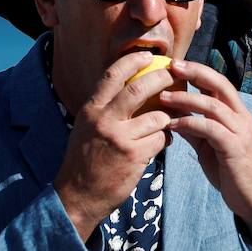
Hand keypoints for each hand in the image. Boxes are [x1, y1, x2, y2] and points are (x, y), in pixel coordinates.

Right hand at [54, 51, 173, 241]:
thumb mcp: (87, 127)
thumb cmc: (85, 159)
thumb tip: (129, 85)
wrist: (78, 196)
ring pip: (156, 117)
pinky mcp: (134, 156)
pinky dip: (165, 139)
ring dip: (165, 118)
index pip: (112, 74)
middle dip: (161, 78)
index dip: (133, 61)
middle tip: (174, 75)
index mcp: (91, 109)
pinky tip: (162, 142)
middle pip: (139, 89)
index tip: (148, 56)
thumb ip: (104, 108)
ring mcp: (120, 138)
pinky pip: (160, 139)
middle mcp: (104, 120)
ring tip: (165, 122)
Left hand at [163, 60, 251, 247]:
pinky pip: (210, 128)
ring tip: (163, 97)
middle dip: (196, 72)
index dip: (199, 70)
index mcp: (237, 113)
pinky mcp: (235, 148)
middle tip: (172, 66)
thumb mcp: (211, 146)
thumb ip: (196, 128)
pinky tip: (173, 124)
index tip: (176, 64)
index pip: (219, 83)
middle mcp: (242, 117)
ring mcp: (241, 131)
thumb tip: (174, 114)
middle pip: (220, 84)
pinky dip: (190, 123)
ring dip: (186, 98)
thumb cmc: (232, 171)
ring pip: (213, 105)